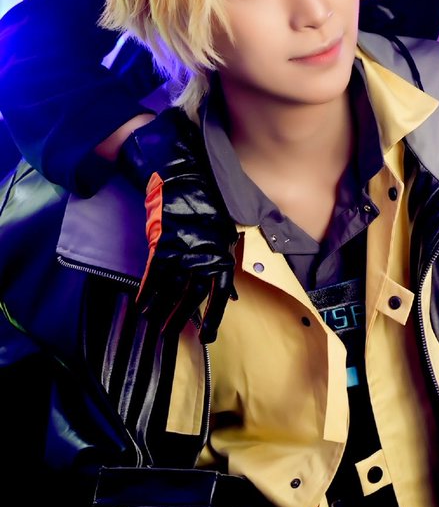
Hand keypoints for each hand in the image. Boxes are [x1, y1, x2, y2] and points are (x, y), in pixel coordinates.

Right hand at [120, 108, 238, 342]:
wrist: (180, 170)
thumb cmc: (204, 193)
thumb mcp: (221, 223)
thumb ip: (222, 250)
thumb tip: (230, 281)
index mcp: (221, 247)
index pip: (222, 287)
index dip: (214, 312)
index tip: (209, 334)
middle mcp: (203, 252)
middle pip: (194, 294)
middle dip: (182, 317)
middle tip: (173, 336)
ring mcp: (181, 248)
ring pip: (172, 289)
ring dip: (163, 310)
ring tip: (156, 328)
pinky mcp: (161, 242)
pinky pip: (153, 273)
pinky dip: (147, 290)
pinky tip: (140, 306)